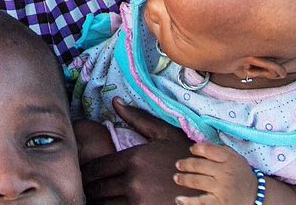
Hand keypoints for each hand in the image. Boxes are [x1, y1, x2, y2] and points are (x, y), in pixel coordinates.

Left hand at [81, 98, 196, 203]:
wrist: (211, 187)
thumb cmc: (187, 158)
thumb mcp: (165, 134)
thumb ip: (138, 119)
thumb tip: (116, 101)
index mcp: (135, 159)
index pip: (97, 168)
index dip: (87, 172)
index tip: (84, 174)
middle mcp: (134, 182)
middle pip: (97, 189)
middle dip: (90, 188)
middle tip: (86, 188)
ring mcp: (140, 202)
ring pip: (105, 204)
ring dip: (98, 201)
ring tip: (95, 197)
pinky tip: (112, 203)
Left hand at [173, 143, 255, 203]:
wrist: (256, 195)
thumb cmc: (241, 174)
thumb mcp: (236, 158)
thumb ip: (220, 150)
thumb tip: (199, 145)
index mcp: (229, 159)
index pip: (209, 149)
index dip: (197, 148)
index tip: (191, 149)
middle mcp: (225, 173)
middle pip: (199, 165)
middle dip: (186, 164)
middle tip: (178, 164)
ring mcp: (222, 188)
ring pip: (197, 181)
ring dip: (184, 179)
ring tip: (176, 178)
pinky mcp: (220, 203)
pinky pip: (201, 202)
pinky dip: (188, 201)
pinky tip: (179, 199)